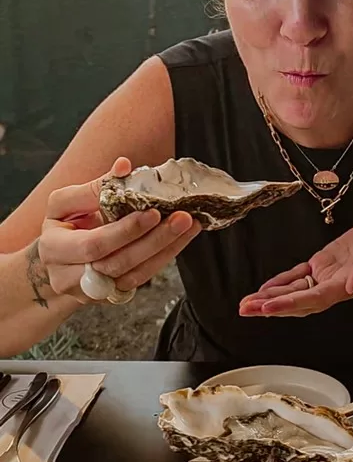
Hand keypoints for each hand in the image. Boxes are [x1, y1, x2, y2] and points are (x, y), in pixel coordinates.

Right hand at [38, 157, 200, 303]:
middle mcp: (71, 277)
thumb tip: (124, 166)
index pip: (94, 245)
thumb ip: (93, 187)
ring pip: (135, 274)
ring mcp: (95, 291)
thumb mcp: (65, 203)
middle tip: (182, 218)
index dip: (125, 231)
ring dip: (167, 249)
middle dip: (154, 240)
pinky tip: (181, 238)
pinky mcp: (114, 294)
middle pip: (119, 263)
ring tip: (189, 226)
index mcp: (54, 249)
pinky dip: (165, 257)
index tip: (153, 212)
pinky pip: (143, 278)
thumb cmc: (63, 227)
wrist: (58, 263)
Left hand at [239, 219, 352, 317]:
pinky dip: (280, 282)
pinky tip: (264, 289)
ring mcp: (327, 277)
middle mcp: (334, 286)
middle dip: (270, 306)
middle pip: (298, 301)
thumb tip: (352, 284)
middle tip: (245, 309)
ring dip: (270, 297)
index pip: (315, 298)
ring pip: (294, 291)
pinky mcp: (324, 265)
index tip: (268, 306)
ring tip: (246, 304)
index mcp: (349, 286)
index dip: (290, 303)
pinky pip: (298, 276)